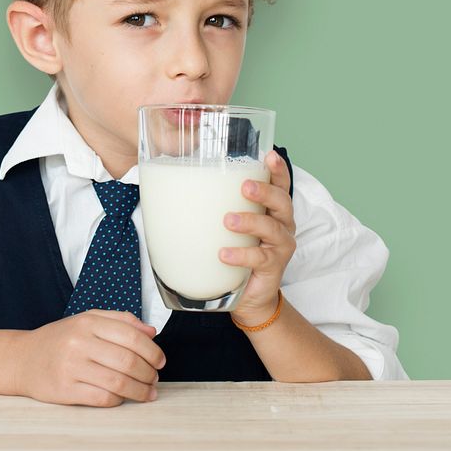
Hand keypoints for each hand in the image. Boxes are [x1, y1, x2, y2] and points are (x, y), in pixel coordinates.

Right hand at [11, 310, 165, 406]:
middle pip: (128, 361)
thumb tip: (151, 331)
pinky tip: (122, 398)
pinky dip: (118, 400)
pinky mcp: (64, 390)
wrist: (22, 359)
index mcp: (88, 322)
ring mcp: (71, 367)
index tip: (160, 361)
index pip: (132, 336)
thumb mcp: (87, 320)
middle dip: (148, 373)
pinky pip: (102, 398)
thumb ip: (120, 321)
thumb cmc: (59, 340)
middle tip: (154, 379)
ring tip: (147, 392)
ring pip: (118, 382)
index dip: (152, 351)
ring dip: (139, 390)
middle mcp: (79, 342)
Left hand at [219, 150, 296, 327]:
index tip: (268, 155)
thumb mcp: (227, 226)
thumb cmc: (236, 252)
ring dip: (250, 221)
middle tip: (244, 186)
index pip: (280, 183)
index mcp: (270, 209)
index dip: (277, 168)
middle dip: (264, 191)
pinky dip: (241, 255)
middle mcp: (281, 224)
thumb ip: (212, 206)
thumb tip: (168, 186)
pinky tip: (224, 254)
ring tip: (228, 221)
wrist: (247, 296)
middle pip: (282, 201)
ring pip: (272, 228)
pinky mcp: (274, 268)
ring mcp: (280, 246)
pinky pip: (260, 258)